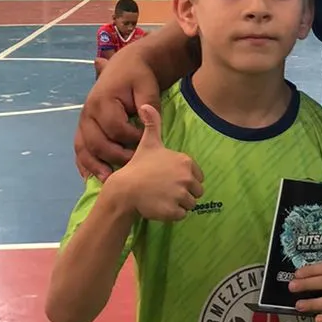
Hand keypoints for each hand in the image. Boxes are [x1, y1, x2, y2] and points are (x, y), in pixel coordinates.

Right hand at [76, 48, 161, 179]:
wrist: (126, 65)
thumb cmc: (138, 76)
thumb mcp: (147, 86)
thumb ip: (149, 105)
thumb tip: (149, 122)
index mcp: (103, 101)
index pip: (116, 128)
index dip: (132, 138)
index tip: (147, 141)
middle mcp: (88, 112)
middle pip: (98, 142)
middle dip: (116, 157)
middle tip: (134, 167)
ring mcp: (83, 121)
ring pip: (84, 148)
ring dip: (95, 166)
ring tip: (109, 180)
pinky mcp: (83, 127)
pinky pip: (79, 148)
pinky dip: (83, 163)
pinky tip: (89, 177)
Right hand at [109, 105, 203, 221]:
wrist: (124, 190)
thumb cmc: (138, 166)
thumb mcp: (148, 143)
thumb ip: (152, 124)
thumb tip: (146, 105)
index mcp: (185, 162)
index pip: (197, 177)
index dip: (184, 179)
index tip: (168, 179)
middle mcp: (187, 178)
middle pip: (196, 191)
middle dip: (183, 192)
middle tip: (165, 190)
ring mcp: (181, 195)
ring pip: (190, 204)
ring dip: (178, 204)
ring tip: (162, 198)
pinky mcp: (174, 211)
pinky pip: (182, 215)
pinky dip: (173, 214)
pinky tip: (160, 207)